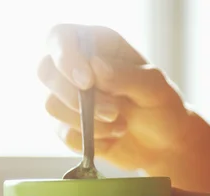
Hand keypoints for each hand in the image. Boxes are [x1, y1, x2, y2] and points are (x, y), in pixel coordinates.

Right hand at [38, 24, 189, 171]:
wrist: (163, 145)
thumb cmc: (161, 107)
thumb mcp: (154, 88)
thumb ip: (126, 76)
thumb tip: (95, 67)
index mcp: (96, 45)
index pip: (61, 37)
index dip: (66, 57)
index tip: (87, 81)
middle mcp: (76, 68)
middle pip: (45, 71)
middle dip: (74, 96)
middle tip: (113, 112)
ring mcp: (68, 99)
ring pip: (52, 106)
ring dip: (89, 122)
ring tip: (120, 124)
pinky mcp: (67, 127)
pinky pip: (64, 134)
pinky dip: (92, 140)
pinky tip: (113, 137)